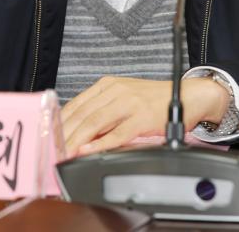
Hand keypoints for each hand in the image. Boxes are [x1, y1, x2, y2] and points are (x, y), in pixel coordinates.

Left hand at [61, 76, 228, 156]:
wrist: (190, 95)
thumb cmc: (156, 100)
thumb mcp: (125, 96)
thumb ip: (104, 109)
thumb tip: (80, 130)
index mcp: (108, 85)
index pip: (76, 104)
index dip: (60, 122)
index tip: (49, 137)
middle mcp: (116, 91)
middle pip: (82, 114)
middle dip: (64, 135)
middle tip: (51, 151)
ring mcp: (129, 103)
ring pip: (95, 123)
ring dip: (76, 141)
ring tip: (64, 154)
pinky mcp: (142, 118)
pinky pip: (117, 134)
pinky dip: (99, 144)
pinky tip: (87, 151)